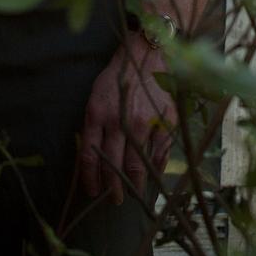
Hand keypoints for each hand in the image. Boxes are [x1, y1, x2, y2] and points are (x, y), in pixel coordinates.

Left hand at [79, 40, 176, 205]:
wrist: (145, 55)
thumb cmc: (117, 78)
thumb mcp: (95, 99)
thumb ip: (93, 127)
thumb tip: (93, 159)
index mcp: (97, 115)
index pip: (90, 157)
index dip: (90, 180)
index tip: (92, 192)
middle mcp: (119, 121)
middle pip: (114, 166)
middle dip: (113, 189)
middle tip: (114, 200)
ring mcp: (144, 122)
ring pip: (138, 164)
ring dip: (135, 184)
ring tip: (133, 194)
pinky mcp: (164, 121)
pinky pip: (160, 153)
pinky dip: (157, 168)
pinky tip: (154, 176)